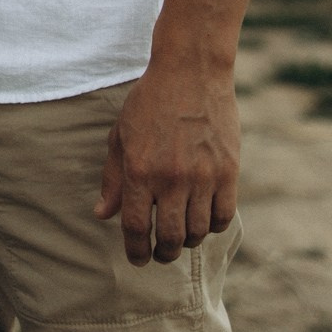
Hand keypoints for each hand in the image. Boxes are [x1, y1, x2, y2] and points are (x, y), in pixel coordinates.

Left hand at [94, 61, 239, 266]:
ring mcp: (203, 176)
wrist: (191, 72)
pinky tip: (203, 220)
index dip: (135, 250)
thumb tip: (102, 215)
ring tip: (180, 238)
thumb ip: (113, 180)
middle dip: (163, 253)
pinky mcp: (229, 171)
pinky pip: (223, 215)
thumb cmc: (149, 102)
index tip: (137, 259)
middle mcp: (172, 178)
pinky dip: (212, 226)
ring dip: (187, 242)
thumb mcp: (121, 137)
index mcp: (140, 171)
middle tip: (160, 253)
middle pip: (170, 237)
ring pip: (198, 231)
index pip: (136, 227)